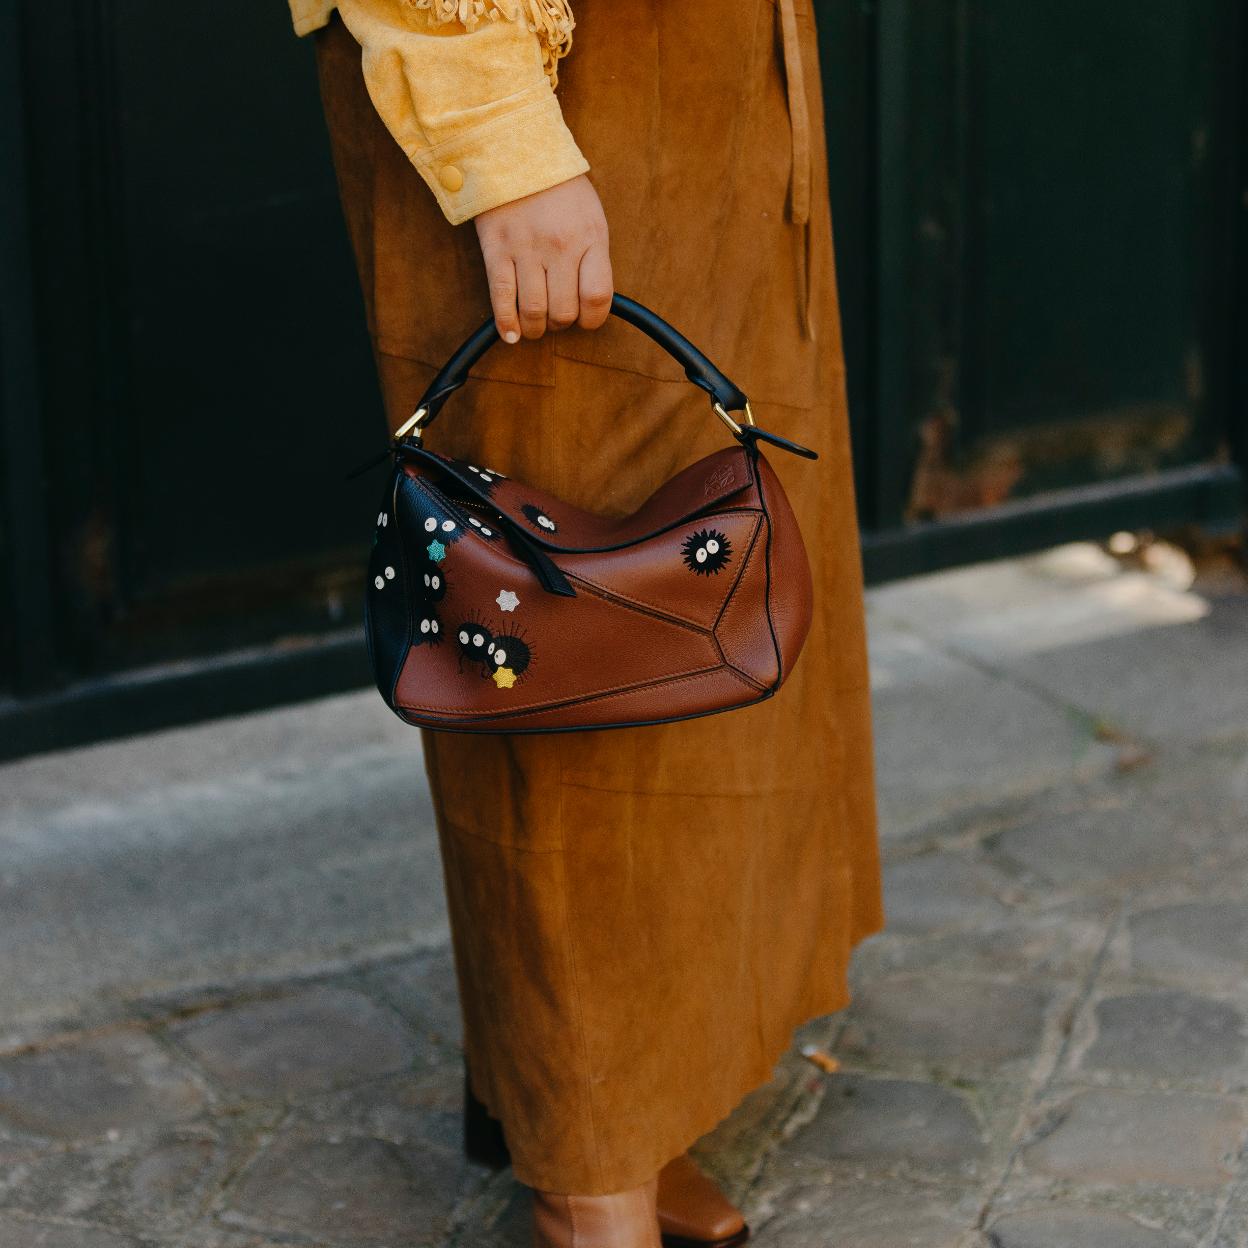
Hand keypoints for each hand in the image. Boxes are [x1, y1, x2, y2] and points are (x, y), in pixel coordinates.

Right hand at [474, 174, 612, 341]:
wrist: (514, 149)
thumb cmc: (557, 187)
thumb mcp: (590, 215)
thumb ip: (593, 256)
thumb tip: (589, 301)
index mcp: (590, 237)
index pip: (597, 298)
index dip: (592, 320)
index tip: (584, 319)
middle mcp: (560, 246)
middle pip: (564, 311)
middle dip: (561, 323)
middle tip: (555, 316)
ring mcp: (526, 249)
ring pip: (534, 312)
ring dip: (535, 328)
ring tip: (534, 324)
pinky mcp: (496, 249)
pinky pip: (502, 299)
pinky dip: (506, 324)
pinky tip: (510, 333)